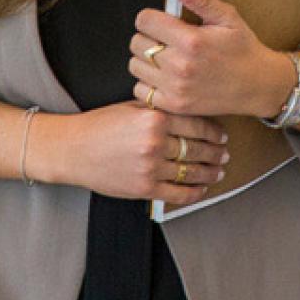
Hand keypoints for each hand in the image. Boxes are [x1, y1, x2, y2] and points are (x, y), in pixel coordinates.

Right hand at [36, 101, 228, 203]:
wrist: (74, 149)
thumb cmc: (103, 125)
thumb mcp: (135, 106)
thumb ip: (164, 110)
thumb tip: (195, 115)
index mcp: (155, 118)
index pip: (197, 125)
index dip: (215, 132)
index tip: (223, 135)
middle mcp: (155, 142)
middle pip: (197, 149)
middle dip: (216, 152)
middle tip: (226, 153)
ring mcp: (150, 168)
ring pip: (191, 172)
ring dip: (210, 172)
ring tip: (219, 171)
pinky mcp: (143, 189)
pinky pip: (176, 194)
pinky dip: (193, 193)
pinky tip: (201, 189)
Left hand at [130, 0, 289, 118]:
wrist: (256, 85)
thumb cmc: (243, 49)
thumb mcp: (228, 17)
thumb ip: (201, 0)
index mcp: (191, 40)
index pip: (145, 21)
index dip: (151, 17)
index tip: (161, 20)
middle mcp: (180, 65)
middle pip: (136, 43)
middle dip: (148, 36)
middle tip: (165, 38)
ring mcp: (175, 88)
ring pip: (135, 66)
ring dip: (146, 59)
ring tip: (166, 56)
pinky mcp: (173, 105)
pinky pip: (140, 90)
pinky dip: (147, 82)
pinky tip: (164, 75)